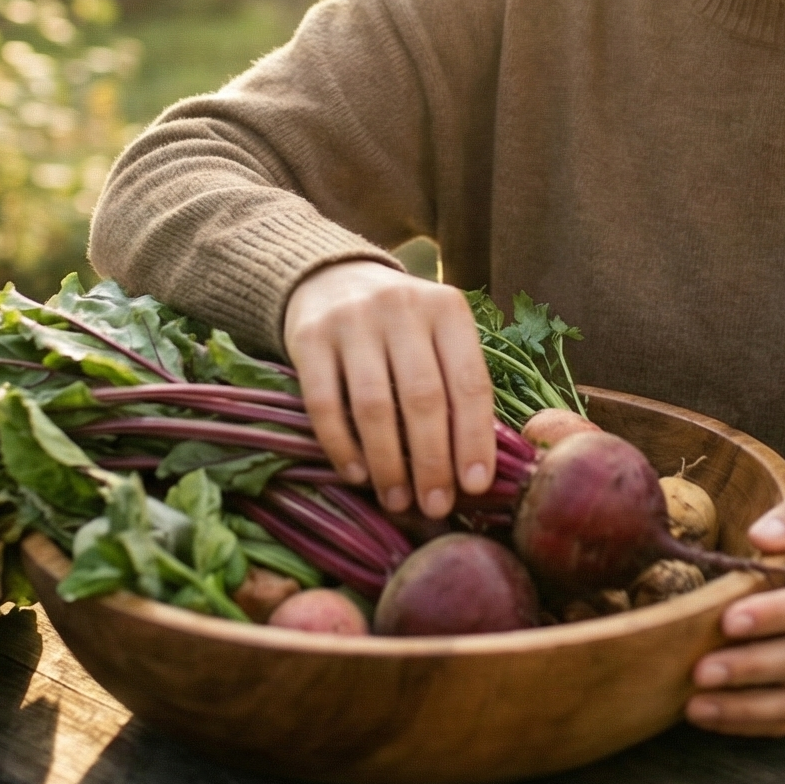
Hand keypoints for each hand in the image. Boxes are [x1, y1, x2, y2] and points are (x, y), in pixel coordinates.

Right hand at [282, 260, 495, 518]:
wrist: (332, 278)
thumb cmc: (400, 326)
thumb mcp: (437, 335)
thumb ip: (456, 384)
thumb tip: (475, 469)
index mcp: (447, 309)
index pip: (470, 382)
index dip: (474, 439)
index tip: (474, 486)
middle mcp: (402, 308)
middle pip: (423, 398)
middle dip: (431, 462)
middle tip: (435, 506)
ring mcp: (352, 320)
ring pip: (374, 405)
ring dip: (388, 462)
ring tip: (397, 499)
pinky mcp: (309, 337)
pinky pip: (324, 403)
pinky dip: (341, 445)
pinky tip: (356, 474)